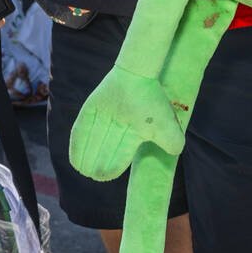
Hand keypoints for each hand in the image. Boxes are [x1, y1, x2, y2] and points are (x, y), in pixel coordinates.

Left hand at [69, 67, 184, 180]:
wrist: (137, 75)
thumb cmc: (153, 101)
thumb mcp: (166, 125)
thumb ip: (172, 141)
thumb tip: (176, 152)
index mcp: (132, 133)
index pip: (119, 155)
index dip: (111, 168)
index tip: (103, 177)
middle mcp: (117, 126)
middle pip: (103, 150)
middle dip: (97, 164)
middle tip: (91, 175)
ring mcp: (103, 117)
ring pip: (91, 142)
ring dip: (86, 157)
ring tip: (82, 170)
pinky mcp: (90, 109)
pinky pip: (80, 130)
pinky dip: (77, 145)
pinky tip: (74, 157)